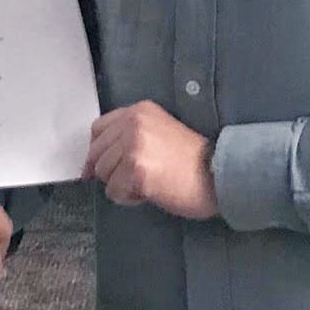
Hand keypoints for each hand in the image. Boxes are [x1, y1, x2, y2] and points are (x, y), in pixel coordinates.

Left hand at [83, 101, 217, 219]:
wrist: (217, 175)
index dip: (96, 151)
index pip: (98, 128)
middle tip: (136, 179)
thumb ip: (128, 137)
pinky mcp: (136, 169)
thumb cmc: (191, 161)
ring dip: (120, 186)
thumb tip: (92, 164)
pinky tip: (148, 193)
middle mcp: (133, 122)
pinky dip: (128, 198)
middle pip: (97, 153)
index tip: (95, 169)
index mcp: (139, 111)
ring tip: (146, 185)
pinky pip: (114, 191)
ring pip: (103, 173)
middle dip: (111, 171)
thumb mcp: (158, 133)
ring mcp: (133, 144)